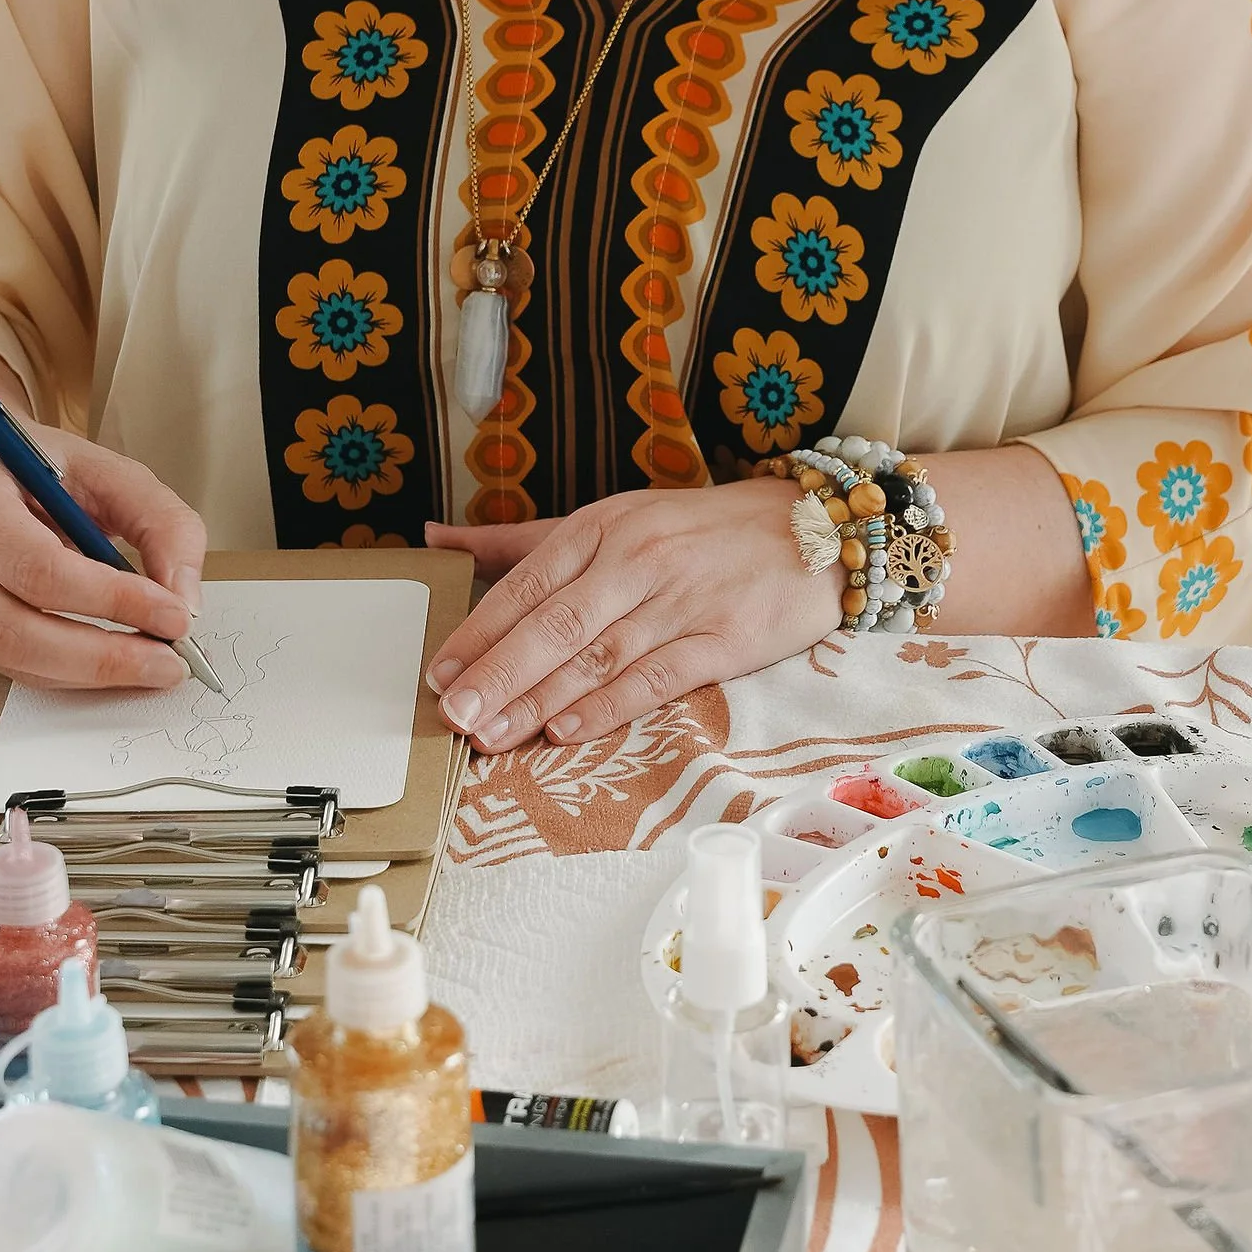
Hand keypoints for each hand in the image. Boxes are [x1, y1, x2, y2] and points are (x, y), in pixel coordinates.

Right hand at [0, 422, 207, 692]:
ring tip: (150, 666)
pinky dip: (69, 673)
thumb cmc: (36, 470)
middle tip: (168, 662)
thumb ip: (160, 523)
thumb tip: (185, 600)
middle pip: (11, 627)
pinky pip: (10, 666)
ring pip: (8, 658)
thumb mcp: (106, 470)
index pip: (35, 563)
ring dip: (88, 674)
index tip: (173, 615)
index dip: (109, 598)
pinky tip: (113, 661)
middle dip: (101, 656)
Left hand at [422, 480, 839, 751]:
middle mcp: (634, 561)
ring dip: (539, 700)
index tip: (437, 674)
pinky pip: (656, 677)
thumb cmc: (698, 529)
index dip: (478, 632)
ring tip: (490, 735)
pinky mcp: (722, 640)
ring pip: (596, 656)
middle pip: (554, 624)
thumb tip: (437, 536)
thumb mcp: (612, 517)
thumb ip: (523, 539)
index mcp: (601, 528)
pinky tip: (567, 731)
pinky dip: (610, 705)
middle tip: (452, 715)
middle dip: (498, 674)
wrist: (814, 528)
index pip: (525, 584)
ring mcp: (679, 601)